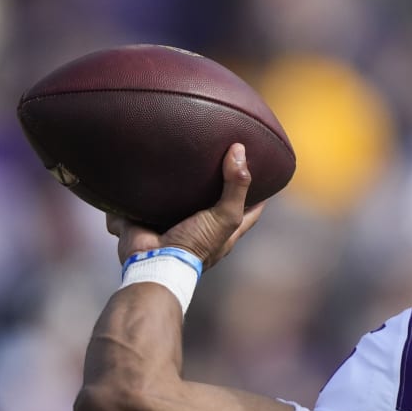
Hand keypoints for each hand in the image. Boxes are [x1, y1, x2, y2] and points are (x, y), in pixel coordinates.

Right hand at [108, 144, 266, 266]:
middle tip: (221, 158)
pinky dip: (145, 192)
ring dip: (179, 186)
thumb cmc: (195, 244)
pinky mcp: (147, 219)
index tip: (266, 176)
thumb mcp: (225, 216)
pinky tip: (145, 168)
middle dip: (216, 185)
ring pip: (179, 200)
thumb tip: (239, 150)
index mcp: (224, 231)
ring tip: (182, 157)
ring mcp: (174, 224)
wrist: (154, 260)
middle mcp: (201, 228)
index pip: (249, 211)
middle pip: (214, 203)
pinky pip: (146, 202)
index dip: (258, 196)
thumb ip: (236, 186)